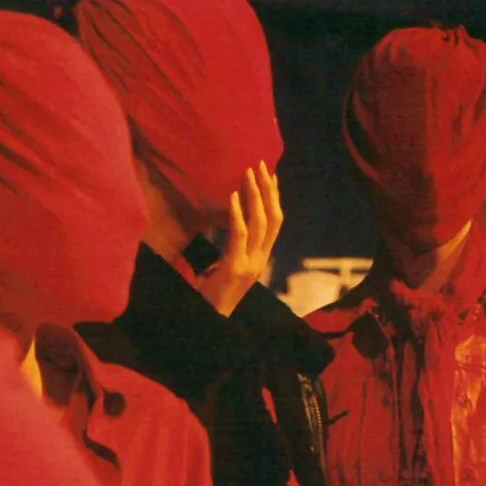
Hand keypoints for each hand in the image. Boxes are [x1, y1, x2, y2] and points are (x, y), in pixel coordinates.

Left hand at [195, 161, 281, 315]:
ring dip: (255, 196)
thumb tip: (233, 223)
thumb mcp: (227, 265)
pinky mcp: (235, 267)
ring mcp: (250, 264)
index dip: (274, 198)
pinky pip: (240, 234)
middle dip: (268, 190)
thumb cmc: (213, 292)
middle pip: (273, 218)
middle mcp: (261, 260)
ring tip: (249, 174)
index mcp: (261, 258)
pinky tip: (234, 196)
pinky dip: (238, 213)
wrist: (210, 319)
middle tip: (261, 166)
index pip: (275, 223)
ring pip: (260, 223)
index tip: (271, 176)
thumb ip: (234, 246)